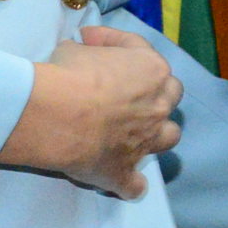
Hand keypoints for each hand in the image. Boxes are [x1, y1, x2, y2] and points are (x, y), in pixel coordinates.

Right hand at [0, 23, 182, 197]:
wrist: (57, 115)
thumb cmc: (68, 75)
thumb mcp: (74, 50)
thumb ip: (86, 52)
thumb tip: (81, 51)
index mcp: (151, 70)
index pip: (140, 50)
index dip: (113, 43)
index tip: (88, 41)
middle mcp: (158, 105)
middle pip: (170, 95)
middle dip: (154, 91)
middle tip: (129, 91)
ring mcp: (146, 140)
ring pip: (169, 137)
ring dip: (156, 135)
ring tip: (139, 135)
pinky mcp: (125, 170)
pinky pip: (134, 184)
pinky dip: (131, 185)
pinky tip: (125, 185)